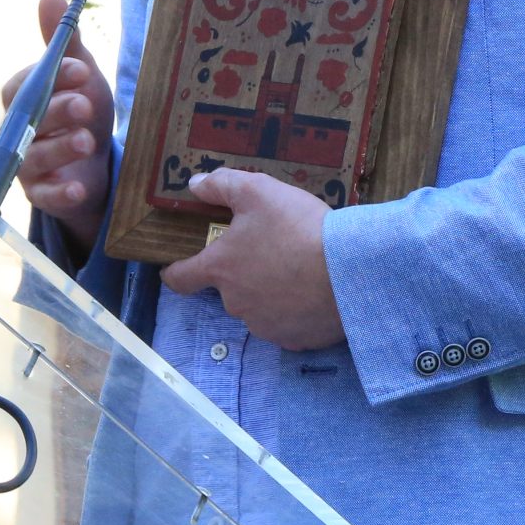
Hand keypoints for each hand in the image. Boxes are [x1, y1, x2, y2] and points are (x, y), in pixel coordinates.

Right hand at [3, 0, 114, 248]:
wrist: (96, 163)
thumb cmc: (82, 110)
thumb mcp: (80, 74)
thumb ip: (64, 40)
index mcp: (24, 98)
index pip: (23, 85)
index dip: (50, 77)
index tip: (82, 68)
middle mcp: (18, 131)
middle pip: (27, 121)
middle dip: (57, 110)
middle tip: (86, 103)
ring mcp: (27, 165)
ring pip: (35, 157)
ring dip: (61, 147)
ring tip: (89, 140)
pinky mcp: (42, 195)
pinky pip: (44, 196)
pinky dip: (61, 192)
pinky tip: (79, 187)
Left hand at [159, 170, 345, 350]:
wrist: (348, 270)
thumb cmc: (299, 228)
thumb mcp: (258, 191)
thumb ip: (223, 185)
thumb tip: (195, 184)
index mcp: (221, 269)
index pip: (180, 278)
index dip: (175, 271)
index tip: (177, 267)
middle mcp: (235, 303)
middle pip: (228, 289)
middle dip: (243, 273)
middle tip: (271, 252)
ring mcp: (264, 325)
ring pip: (258, 307)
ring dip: (269, 293)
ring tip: (298, 271)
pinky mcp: (293, 340)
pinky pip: (286, 325)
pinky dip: (294, 312)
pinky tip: (313, 294)